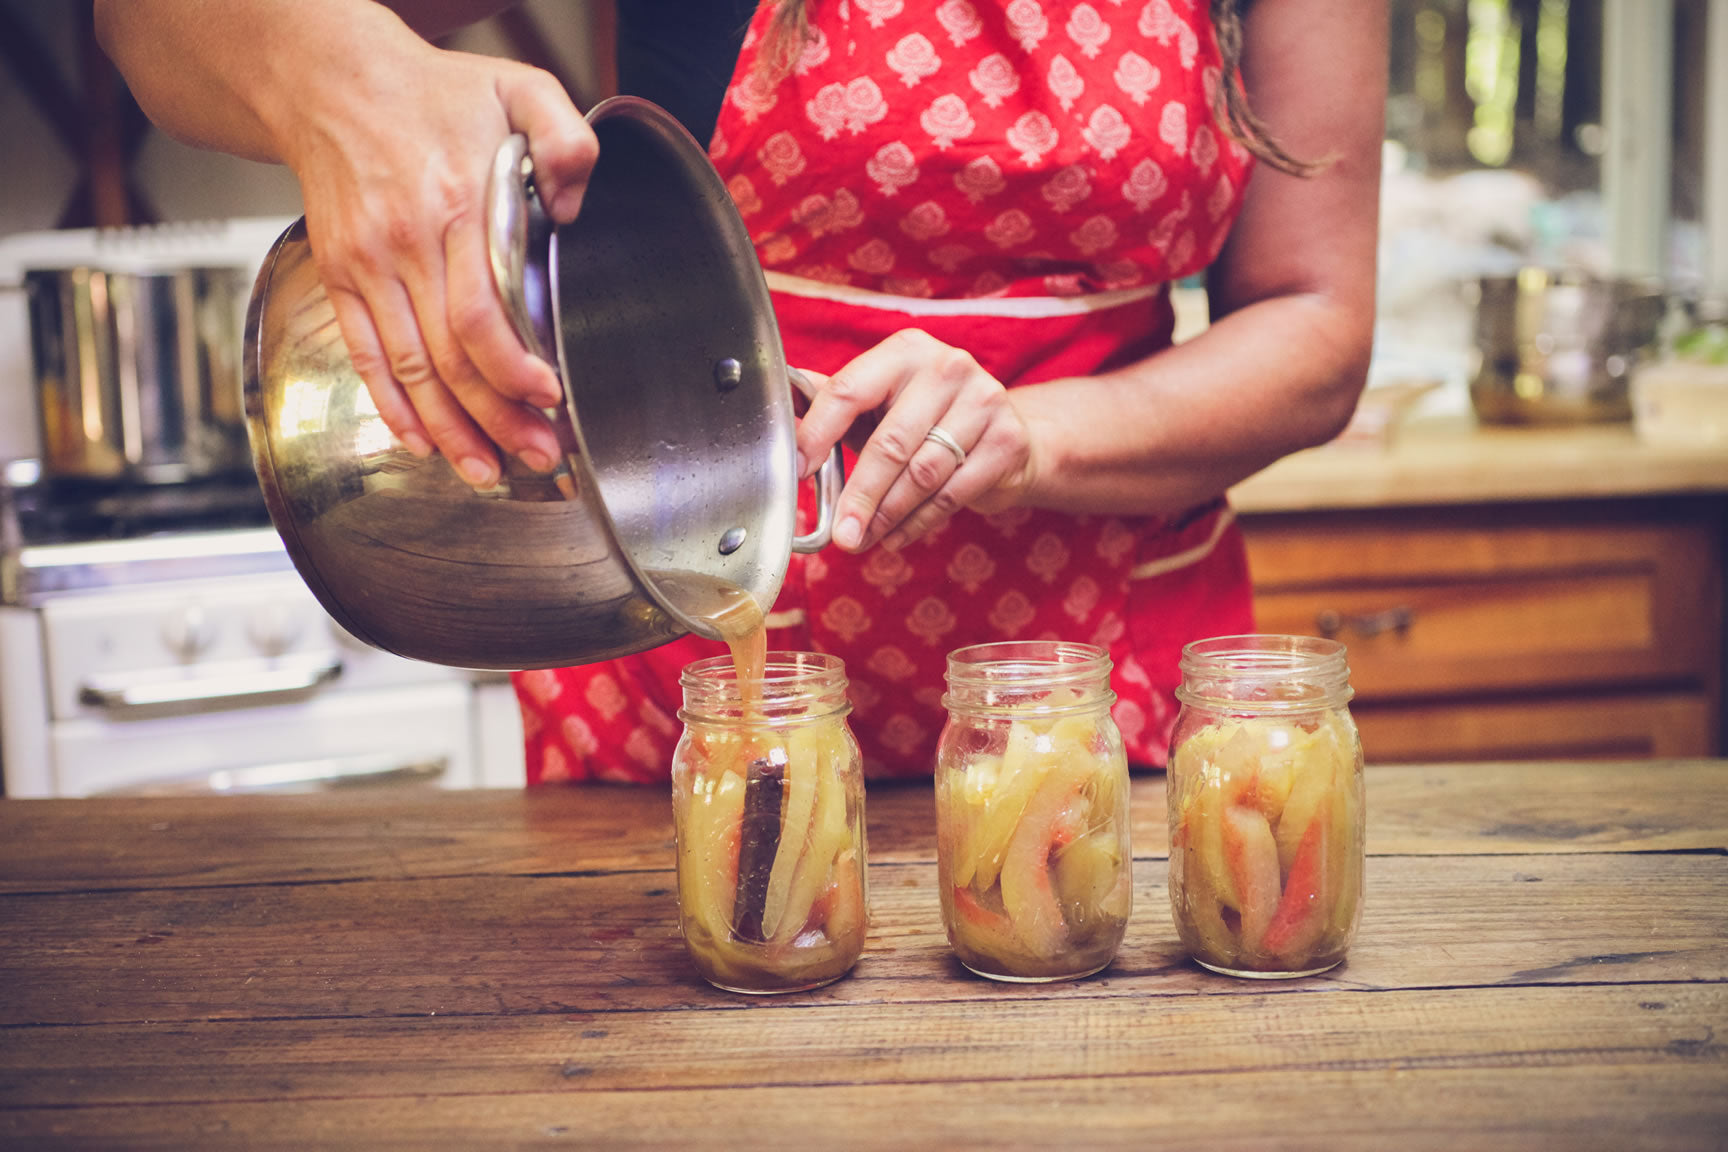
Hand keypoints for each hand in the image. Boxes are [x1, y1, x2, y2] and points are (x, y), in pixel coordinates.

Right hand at [283, 30, 597, 487]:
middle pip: (450, 358)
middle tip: (537, 456)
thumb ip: (565, 136)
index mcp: (453, 207)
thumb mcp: (517, 86)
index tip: (549, 398)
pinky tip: (423, 442)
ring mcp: (367, 266)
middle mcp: (405, 245)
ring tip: (487, 472)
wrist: (331, 79)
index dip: (514, 369)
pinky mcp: (340, 275)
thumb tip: (574, 205)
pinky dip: (393, 407)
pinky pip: (366, 356)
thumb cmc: (431, 91)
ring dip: (449, 431)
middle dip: (496, 419)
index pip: (481, 313)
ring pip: (410, 370)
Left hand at [793, 329, 1034, 551]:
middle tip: (841, 533)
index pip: (849, 390)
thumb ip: (835, 403)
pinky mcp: (1006, 440)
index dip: (817, 433)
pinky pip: (951, 494)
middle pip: (890, 442)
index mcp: (905, 350)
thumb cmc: (929, 418)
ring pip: (922, 474)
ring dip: (887, 515)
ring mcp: (983, 401)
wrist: (1006, 433)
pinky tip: (896, 536)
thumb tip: (783, 409)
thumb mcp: (881, 402)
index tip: (797, 470)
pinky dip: (918, 522)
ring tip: (864, 537)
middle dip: (859, 495)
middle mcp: (947, 366)